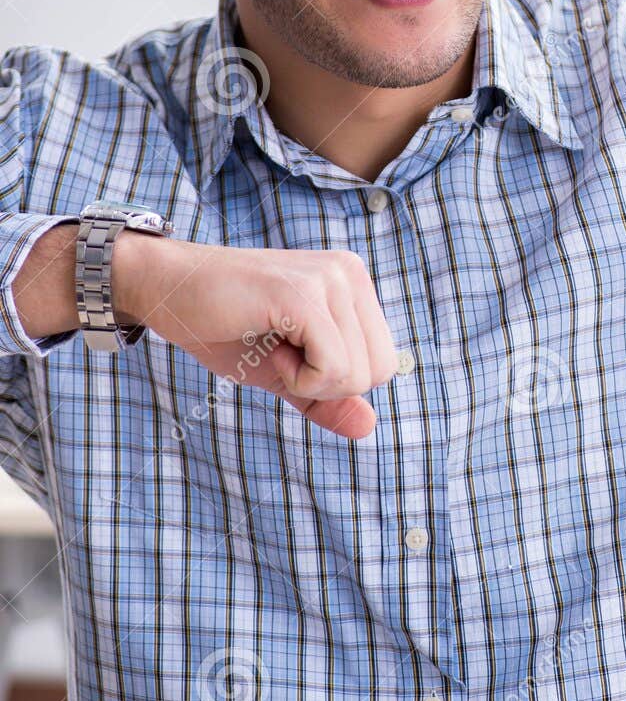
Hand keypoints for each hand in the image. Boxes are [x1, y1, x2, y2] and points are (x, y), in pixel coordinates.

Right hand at [114, 234, 398, 438]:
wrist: (167, 291)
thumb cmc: (225, 328)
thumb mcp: (284, 372)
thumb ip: (326, 398)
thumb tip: (368, 427)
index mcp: (355, 284)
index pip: (384, 362)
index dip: (336, 379)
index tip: (292, 351)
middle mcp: (351, 273)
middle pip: (379, 371)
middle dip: (327, 384)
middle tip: (281, 351)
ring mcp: (330, 279)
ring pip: (358, 373)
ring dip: (306, 378)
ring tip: (271, 343)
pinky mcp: (303, 294)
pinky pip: (332, 368)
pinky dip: (298, 377)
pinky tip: (268, 346)